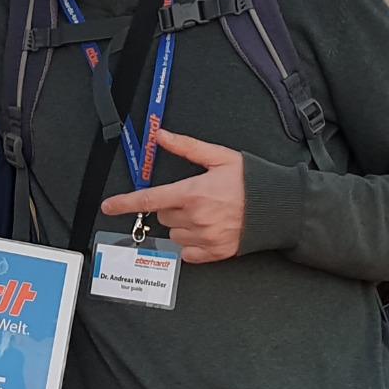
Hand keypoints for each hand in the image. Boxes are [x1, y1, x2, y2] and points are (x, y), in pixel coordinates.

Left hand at [99, 128, 244, 262]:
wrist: (280, 207)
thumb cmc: (251, 180)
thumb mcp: (219, 157)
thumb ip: (186, 148)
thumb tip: (160, 136)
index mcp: (192, 193)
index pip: (149, 200)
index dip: (124, 203)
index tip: (108, 207)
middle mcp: (196, 218)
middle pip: (163, 216)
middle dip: (172, 207)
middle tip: (193, 198)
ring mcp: (205, 237)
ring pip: (174, 234)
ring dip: (182, 225)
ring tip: (205, 213)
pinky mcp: (216, 253)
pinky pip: (188, 252)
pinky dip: (191, 243)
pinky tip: (207, 230)